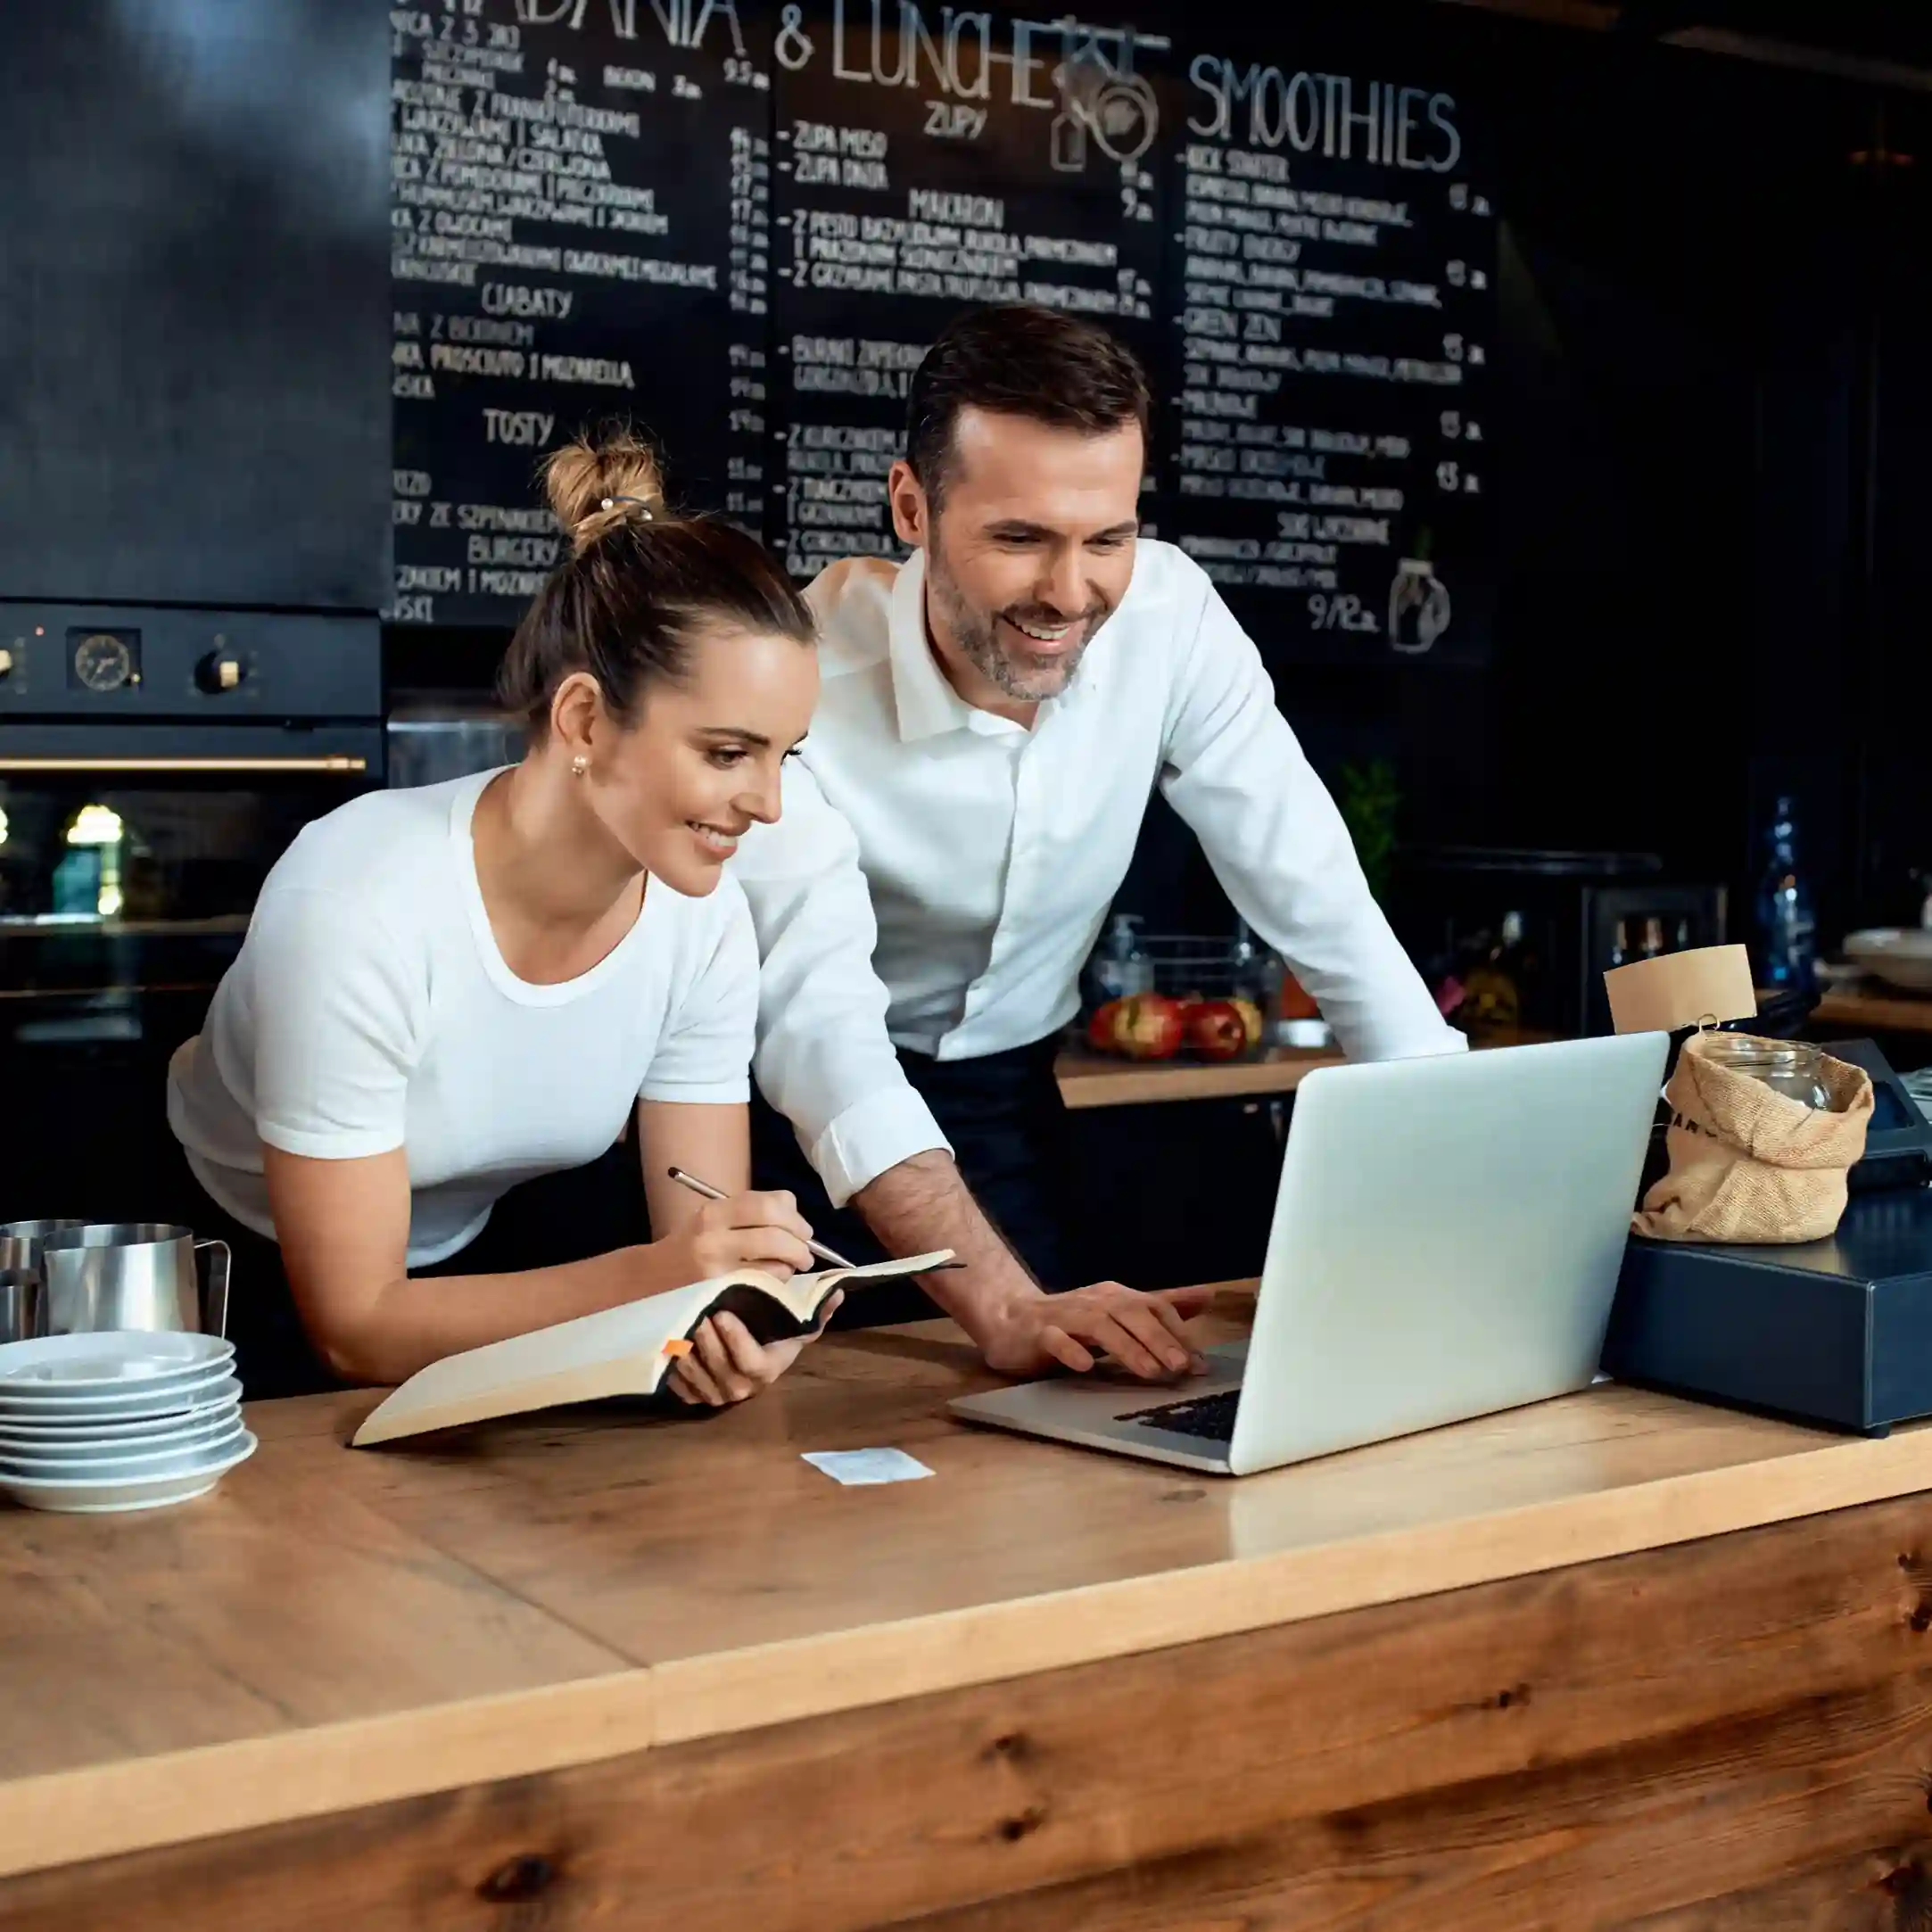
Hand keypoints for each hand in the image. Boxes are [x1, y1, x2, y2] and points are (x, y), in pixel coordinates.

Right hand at [656, 1189, 815, 1285]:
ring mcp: (717, 1271)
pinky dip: (778, 1281)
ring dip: (791, 1264)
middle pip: (776, 1234)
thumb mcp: (712, 1218)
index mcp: (713, 1213)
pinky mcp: (721, 1296)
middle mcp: (713, 1239)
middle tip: (806, 1251)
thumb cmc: (688, 1246)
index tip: (801, 1227)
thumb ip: (749, 1210)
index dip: (794, 1216)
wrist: (649, 1281)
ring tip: (790, 1266)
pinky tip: (773, 1281)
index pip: (767, 1205)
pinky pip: (765, 1286)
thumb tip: (793, 1208)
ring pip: (776, 1263)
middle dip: (801, 1243)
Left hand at [667, 1293, 842, 1406]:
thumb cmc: (775, 1336)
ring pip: (696, 1376)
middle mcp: (742, 1388)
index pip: (751, 1362)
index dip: (735, 1341)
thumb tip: (837, 1291)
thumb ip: (818, 1309)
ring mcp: (716, 1395)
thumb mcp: (797, 1323)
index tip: (722, 1314)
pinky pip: (680, 1384)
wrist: (752, 1356)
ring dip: (686, 1350)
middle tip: (696, 1311)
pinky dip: (673, 1365)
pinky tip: (669, 1342)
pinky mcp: (695, 1395)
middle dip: (707, 1341)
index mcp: (767, 1370)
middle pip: (720, 1369)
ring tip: (679, 1322)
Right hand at [977, 1281, 1213, 1381]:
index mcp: (1115, 1297)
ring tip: (1149, 1371)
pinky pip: (1055, 1339)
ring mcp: (1064, 1316)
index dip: (1177, 1332)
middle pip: (1131, 1313)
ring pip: (1099, 1326)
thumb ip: (1160, 1307)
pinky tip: (1087, 1366)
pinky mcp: (1038, 1333)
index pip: (1153, 1306)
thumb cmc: (1071, 1320)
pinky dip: (1072, 1351)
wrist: (1009, 1318)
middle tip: (1181, 1365)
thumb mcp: (1119, 1312)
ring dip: (1127, 1348)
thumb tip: (1206, 1297)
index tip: (1198, 1362)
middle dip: (1159, 1338)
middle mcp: (1093, 1302)